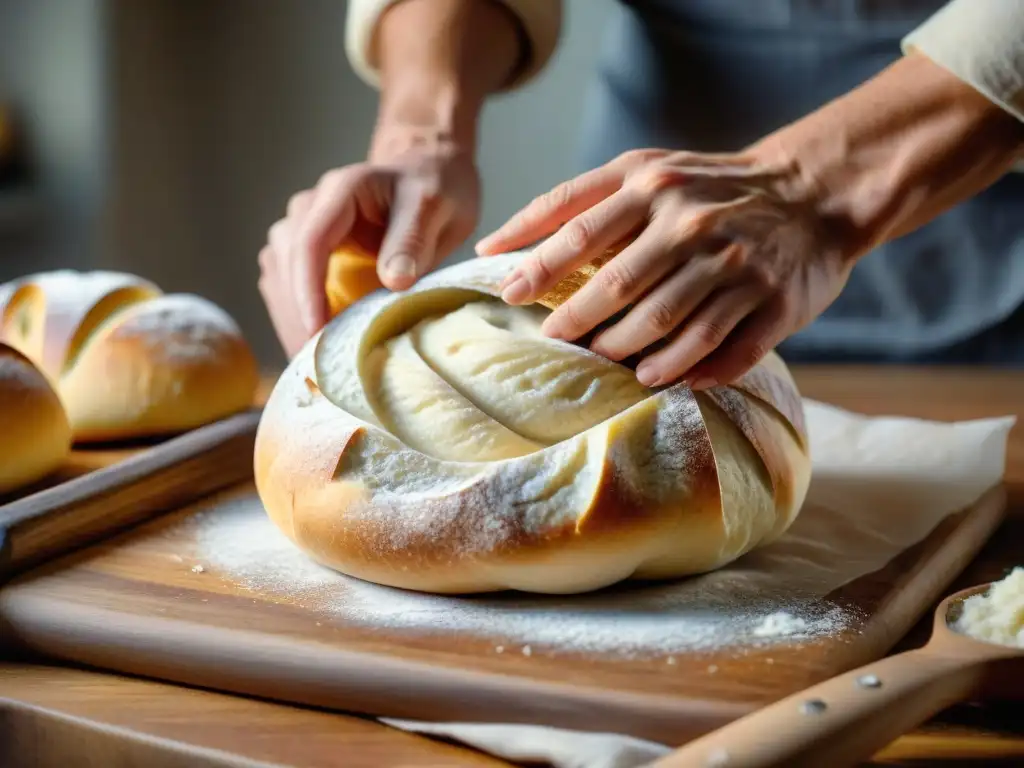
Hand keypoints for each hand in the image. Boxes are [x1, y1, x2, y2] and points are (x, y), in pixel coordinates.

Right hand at [258, 134, 479, 357]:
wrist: (429, 173)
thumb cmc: (435, 188)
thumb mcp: (435, 207)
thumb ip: (413, 240)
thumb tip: (393, 281)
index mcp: (342, 191)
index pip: (311, 242)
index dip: (309, 289)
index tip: (316, 330)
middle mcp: (311, 206)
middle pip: (286, 263)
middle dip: (298, 313)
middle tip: (317, 361)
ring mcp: (303, 227)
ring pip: (278, 276)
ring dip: (291, 318)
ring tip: (313, 361)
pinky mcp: (306, 251)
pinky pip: (287, 285)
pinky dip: (296, 315)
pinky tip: (313, 346)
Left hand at [475, 148, 856, 388]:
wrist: (813, 192)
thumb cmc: (707, 188)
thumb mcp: (644, 171)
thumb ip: (572, 202)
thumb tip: (493, 245)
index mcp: (654, 187)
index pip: (581, 232)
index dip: (539, 268)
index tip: (509, 295)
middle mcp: (692, 224)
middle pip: (618, 285)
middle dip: (577, 320)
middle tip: (555, 342)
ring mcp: (735, 265)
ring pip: (665, 322)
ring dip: (625, 350)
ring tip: (604, 362)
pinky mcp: (773, 303)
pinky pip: (720, 348)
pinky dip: (684, 369)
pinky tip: (659, 378)